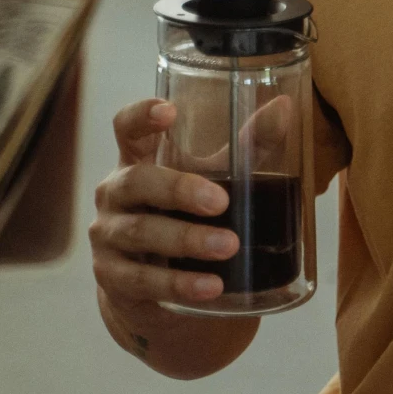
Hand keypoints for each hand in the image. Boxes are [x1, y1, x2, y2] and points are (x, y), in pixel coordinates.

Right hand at [88, 98, 237, 316]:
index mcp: (136, 160)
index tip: (169, 111)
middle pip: (136, 182)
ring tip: (229, 246)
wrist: (156, 282)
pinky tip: (211, 287)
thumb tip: (285, 106)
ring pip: (140, 233)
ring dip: (187, 239)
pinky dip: (179, 284)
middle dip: (178, 190)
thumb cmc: (187, 212)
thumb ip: (246, 145)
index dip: (141, 116)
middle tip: (221, 202)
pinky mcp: (112, 277)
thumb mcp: (213, 177)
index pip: (127, 129)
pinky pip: (143, 280)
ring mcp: (108, 236)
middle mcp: (115, 194)